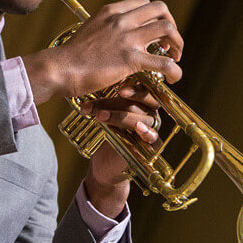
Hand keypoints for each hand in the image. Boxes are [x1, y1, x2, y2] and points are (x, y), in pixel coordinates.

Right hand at [22, 0, 182, 104]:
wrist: (59, 69)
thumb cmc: (71, 57)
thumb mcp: (90, 30)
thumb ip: (107, 30)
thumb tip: (118, 38)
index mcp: (111, 11)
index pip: (144, 3)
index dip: (156, 17)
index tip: (156, 34)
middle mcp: (121, 20)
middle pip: (161, 9)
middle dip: (172, 26)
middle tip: (170, 45)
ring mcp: (127, 38)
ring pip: (168, 28)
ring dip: (178, 44)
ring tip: (175, 58)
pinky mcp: (131, 60)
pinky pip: (164, 62)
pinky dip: (175, 70)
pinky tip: (173, 78)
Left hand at [82, 82, 162, 216]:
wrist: (104, 162)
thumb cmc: (106, 130)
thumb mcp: (104, 110)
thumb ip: (104, 98)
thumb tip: (88, 80)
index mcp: (142, 100)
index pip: (142, 87)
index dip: (132, 85)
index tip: (117, 85)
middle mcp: (149, 112)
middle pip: (143, 101)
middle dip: (124, 100)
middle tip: (112, 95)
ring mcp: (152, 128)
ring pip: (143, 118)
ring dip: (122, 116)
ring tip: (100, 115)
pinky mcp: (152, 145)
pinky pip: (154, 137)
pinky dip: (147, 133)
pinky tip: (138, 130)